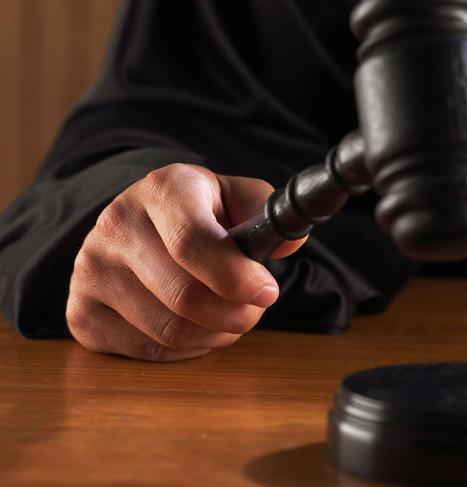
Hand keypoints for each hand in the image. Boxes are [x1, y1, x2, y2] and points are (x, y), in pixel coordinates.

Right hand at [66, 163, 305, 360]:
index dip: (237, 277)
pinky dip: (187, 349)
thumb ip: (265, 211)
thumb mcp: (234, 196)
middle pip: (185, 297)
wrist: (141, 224)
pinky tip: (196, 326)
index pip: (193, 242)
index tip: (267, 291)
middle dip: (236, 315)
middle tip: (254, 309)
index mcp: (161, 190)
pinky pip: (148, 351)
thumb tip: (288, 244)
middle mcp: (116, 225)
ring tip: (229, 317)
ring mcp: (91, 271)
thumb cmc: (199, 213)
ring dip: (216, 334)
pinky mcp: (81, 312)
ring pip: (169, 331)